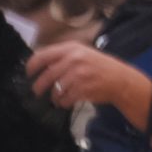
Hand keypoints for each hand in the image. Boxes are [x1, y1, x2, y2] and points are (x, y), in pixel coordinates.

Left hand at [25, 40, 144, 114]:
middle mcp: (73, 60)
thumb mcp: (83, 53)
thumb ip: (63, 57)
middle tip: (37, 91)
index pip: (42, 55)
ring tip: (57, 98)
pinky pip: (65, 99)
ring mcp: (78, 75)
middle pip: (46, 75)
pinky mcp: (82, 89)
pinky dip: (63, 102)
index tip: (28, 74)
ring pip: (55, 89)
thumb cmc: (101, 67)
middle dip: (39, 86)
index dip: (31, 66)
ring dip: (54, 96)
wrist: (122, 80)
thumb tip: (42, 66)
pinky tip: (67, 101)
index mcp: (71, 48)